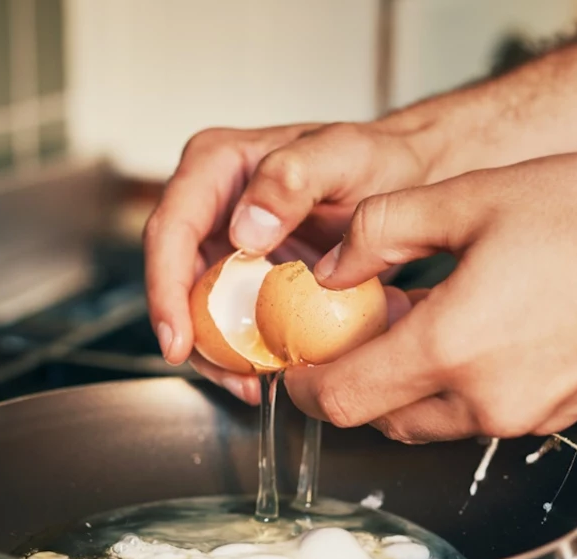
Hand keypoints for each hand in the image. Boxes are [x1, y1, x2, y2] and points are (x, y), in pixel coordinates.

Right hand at [142, 122, 429, 403]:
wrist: (410, 175)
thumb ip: (291, 178)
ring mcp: (227, 241)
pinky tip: (270, 371)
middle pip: (175, 278)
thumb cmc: (380, 157)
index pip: (170, 231)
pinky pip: (232, 317)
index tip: (179, 341)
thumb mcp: (344, 156)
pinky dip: (245, 349)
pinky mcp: (249, 273)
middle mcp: (212, 203)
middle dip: (191, 335)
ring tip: (253, 384)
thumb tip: (243, 231)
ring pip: (198, 306)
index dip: (166, 290)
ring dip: (218, 353)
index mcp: (216, 165)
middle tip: (229, 376)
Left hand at [284, 149, 576, 441]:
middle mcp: (486, 399)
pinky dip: (453, 386)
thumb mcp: (472, 198)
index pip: (341, 399)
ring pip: (427, 422)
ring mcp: (527, 415)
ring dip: (402, 384)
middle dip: (352, 381)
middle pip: (379, 419)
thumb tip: (333, 265)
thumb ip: (382, 232)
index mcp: (453, 348)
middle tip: (351, 329)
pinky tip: (468, 329)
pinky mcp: (558, 415)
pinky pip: (478, 415)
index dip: (304, 385)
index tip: (295, 361)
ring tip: (413, 320)